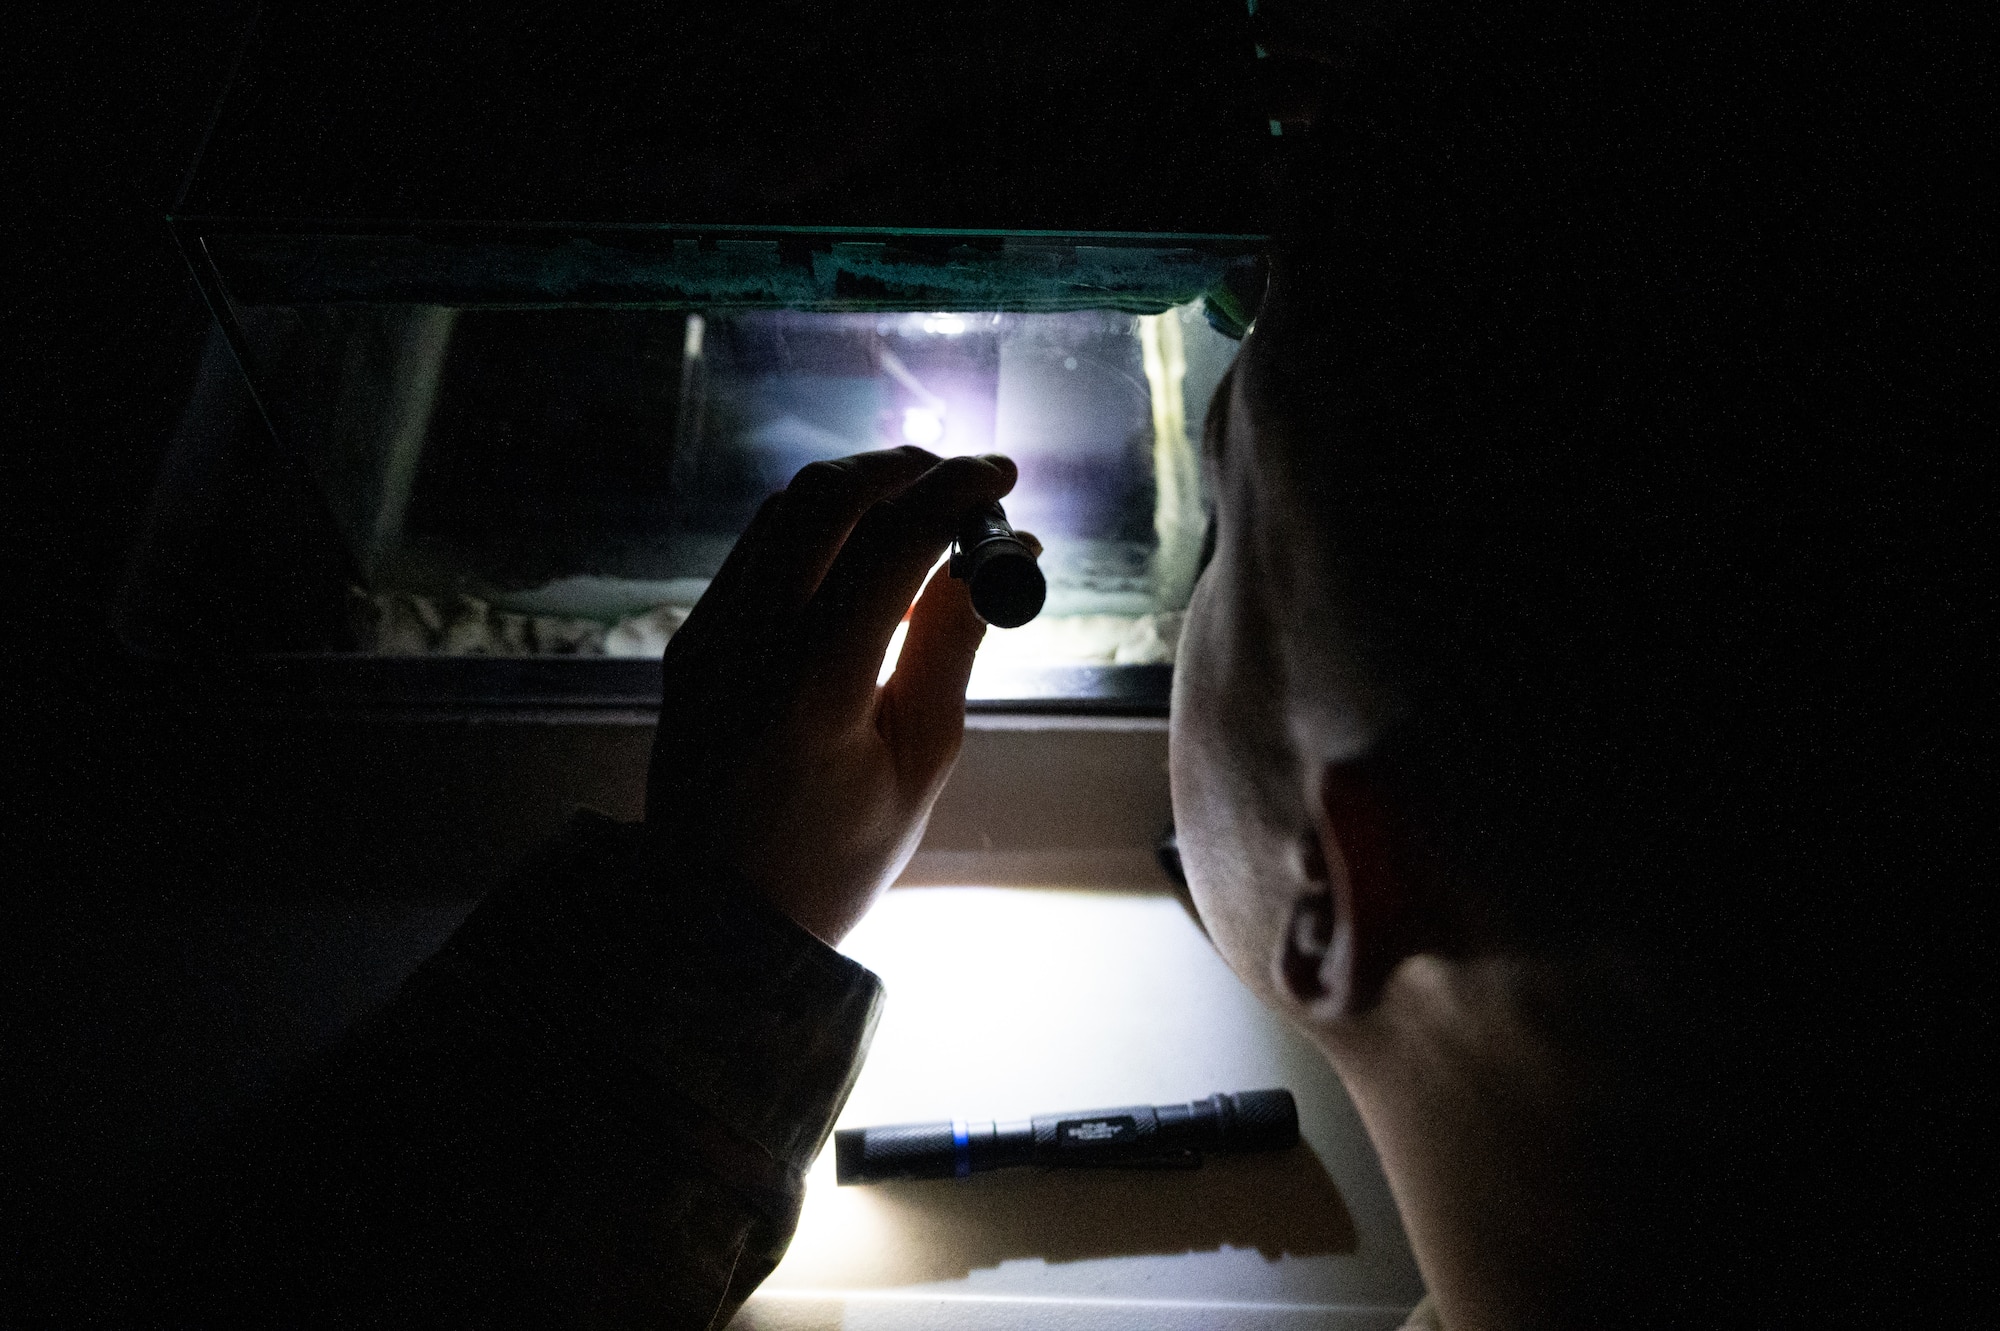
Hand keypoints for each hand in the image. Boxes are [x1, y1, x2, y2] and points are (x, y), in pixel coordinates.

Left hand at [644, 446, 1020, 943]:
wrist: (711, 921)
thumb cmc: (833, 859)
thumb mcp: (920, 763)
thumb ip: (951, 646)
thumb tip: (1000, 558)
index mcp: (814, 688)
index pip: (891, 542)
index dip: (957, 493)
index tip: (1004, 477)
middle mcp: (745, 645)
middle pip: (825, 498)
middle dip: (904, 471)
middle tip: (963, 485)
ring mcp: (705, 638)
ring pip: (782, 512)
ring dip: (859, 491)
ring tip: (922, 513)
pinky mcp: (689, 643)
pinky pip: (756, 552)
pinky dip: (818, 530)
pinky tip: (864, 557)